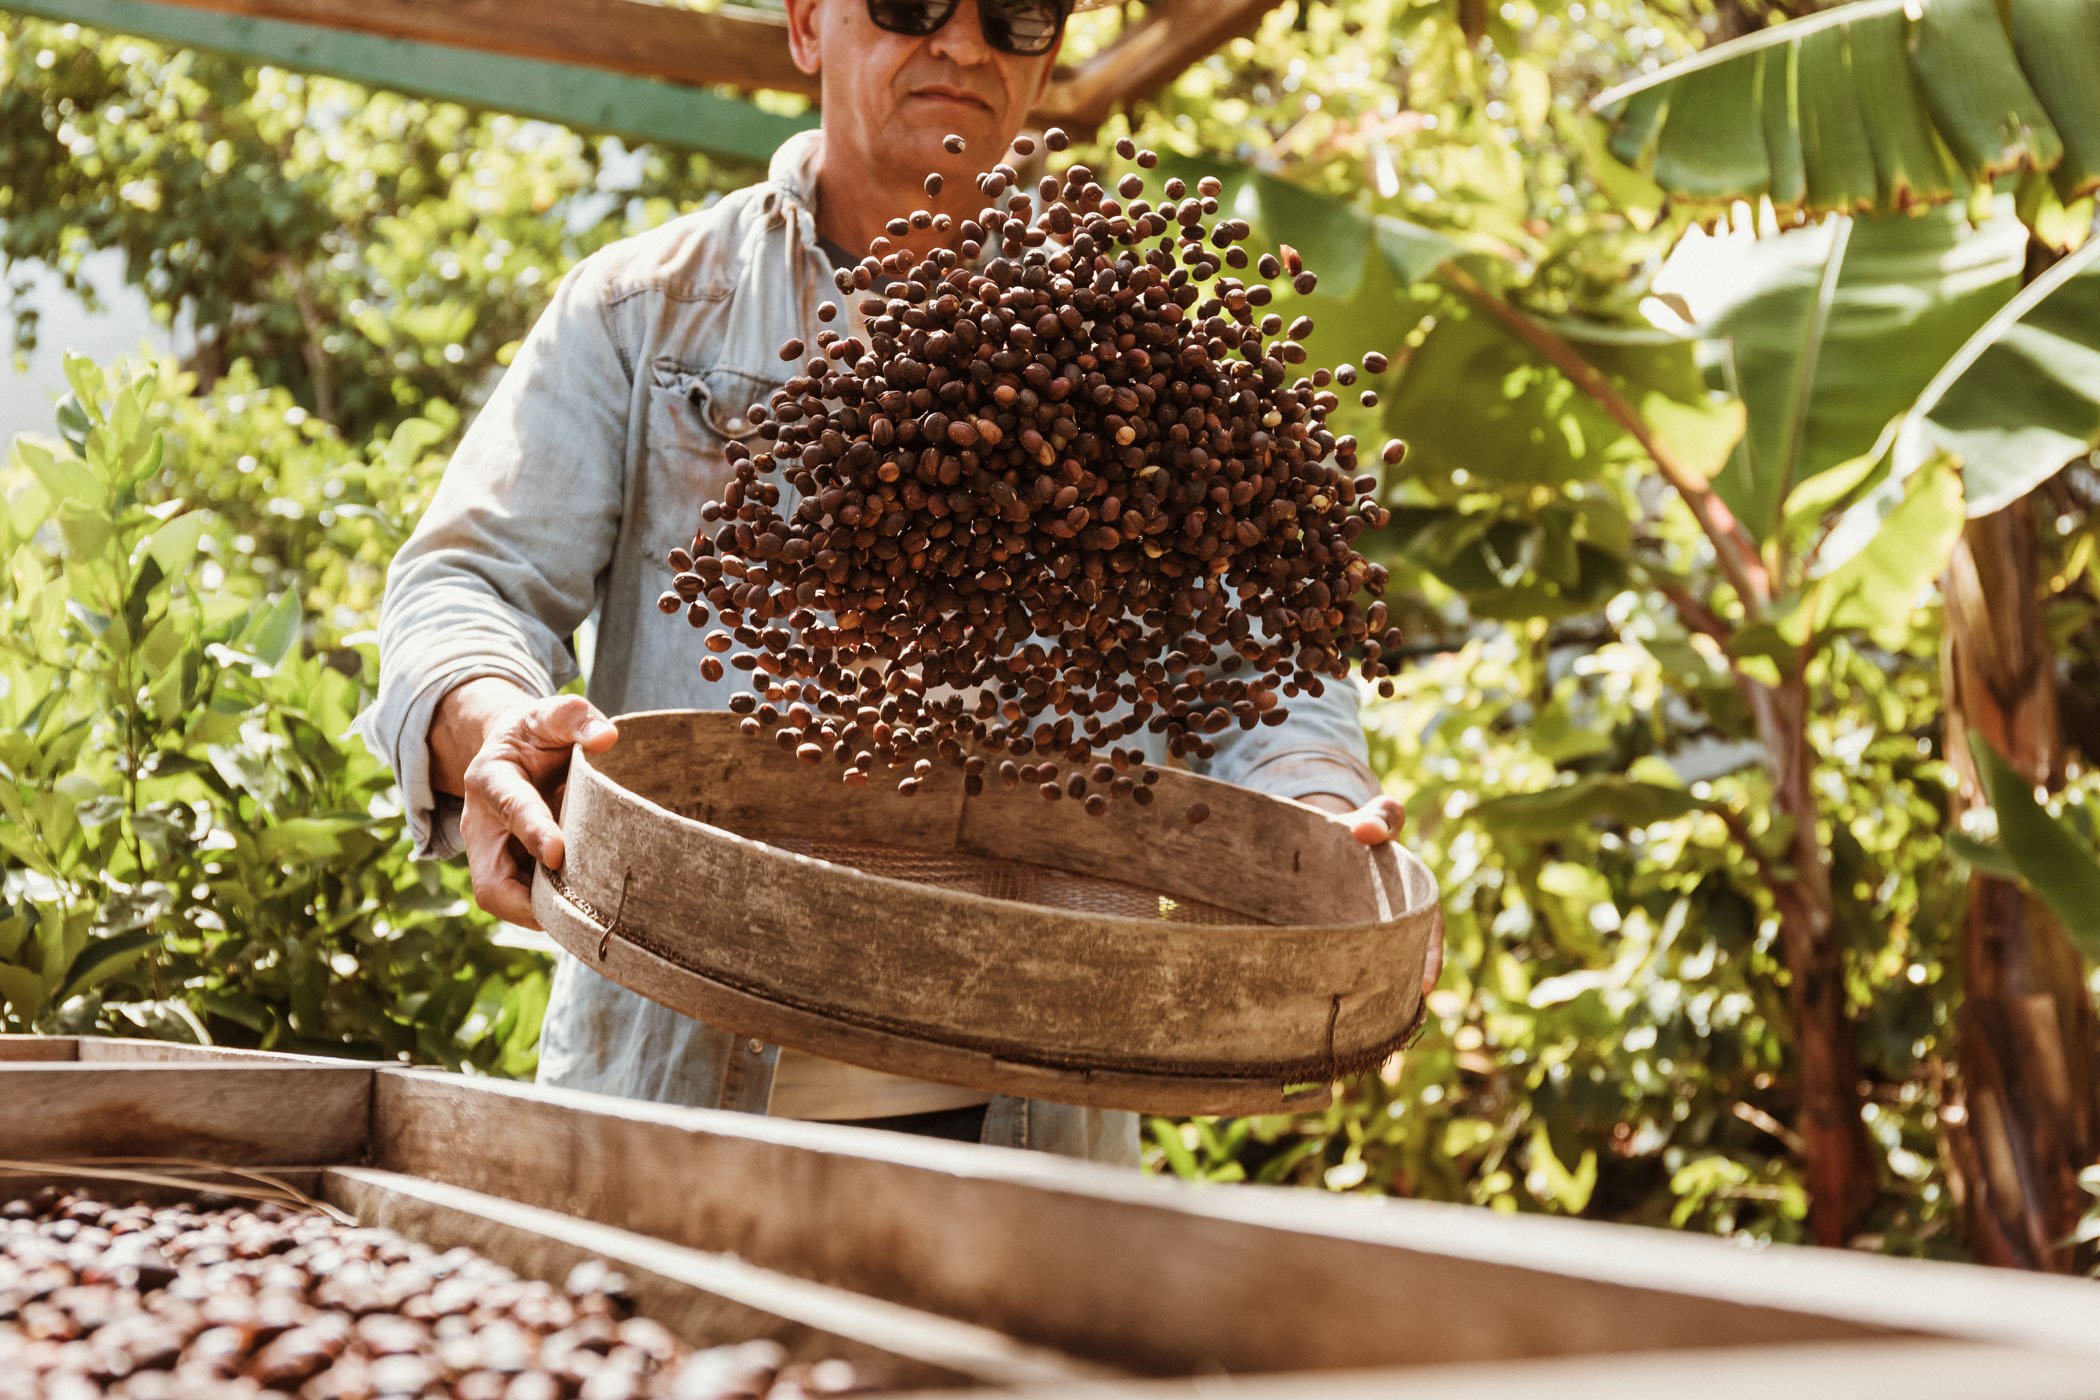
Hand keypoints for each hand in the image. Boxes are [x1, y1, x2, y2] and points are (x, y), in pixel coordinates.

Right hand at [458, 694, 618, 926]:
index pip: (510, 807)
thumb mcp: (550, 715)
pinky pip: (523, 904)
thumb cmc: (537, 734)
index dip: (532, 831)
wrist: (515, 751)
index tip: (558, 853)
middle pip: (491, 882)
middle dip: (528, 902)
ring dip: (545, 913)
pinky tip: (589, 916)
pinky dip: (553, 913)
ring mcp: (492, 856)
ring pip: (506, 901)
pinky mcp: (509, 873)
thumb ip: (575, 718)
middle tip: (578, 911)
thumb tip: (607, 738)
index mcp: (491, 779)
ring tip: (590, 919)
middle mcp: (482, 827)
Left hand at [1299, 792, 1443, 996]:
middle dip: (1400, 983)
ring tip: (1362, 1020)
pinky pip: (1347, 961)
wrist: (1331, 834)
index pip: (1428, 928)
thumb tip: (1367, 831)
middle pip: (1403, 954)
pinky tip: (1331, 1005)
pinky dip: (1345, 979)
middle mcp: (1395, 918)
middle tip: (1389, 1016)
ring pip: (1376, 963)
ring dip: (1374, 989)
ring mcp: (1369, 930)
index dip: (1429, 957)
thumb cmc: (1359, 829)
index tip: (1424, 987)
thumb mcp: (1373, 819)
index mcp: (1413, 894)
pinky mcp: (1341, 937)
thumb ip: (1379, 817)